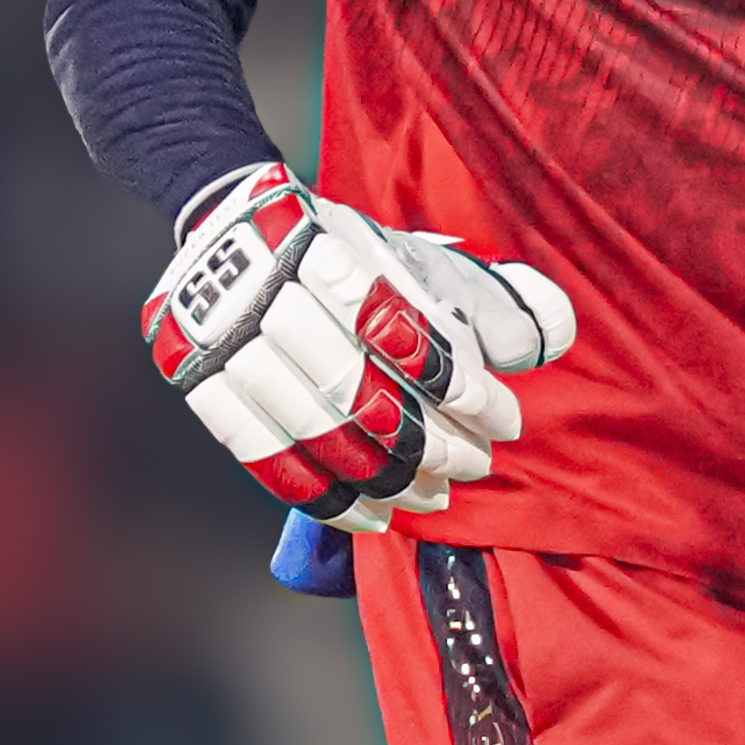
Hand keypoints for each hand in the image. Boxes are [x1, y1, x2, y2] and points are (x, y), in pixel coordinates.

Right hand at [144, 161, 574, 531]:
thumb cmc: (350, 256)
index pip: (403, 331)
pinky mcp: (199, 380)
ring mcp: (222, 339)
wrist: (231, 229)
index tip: (504, 420)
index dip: (459, 386)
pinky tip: (372, 515)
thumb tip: (545, 344)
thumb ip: (489, 301)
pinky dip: (322, 496)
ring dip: (383, 476)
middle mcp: (267, 290)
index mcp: (327, 247)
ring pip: (312, 429)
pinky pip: (263, 456)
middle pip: (356, 387)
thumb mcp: (421, 257)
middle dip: (426, 440)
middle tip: (474, 465)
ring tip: (434, 497)